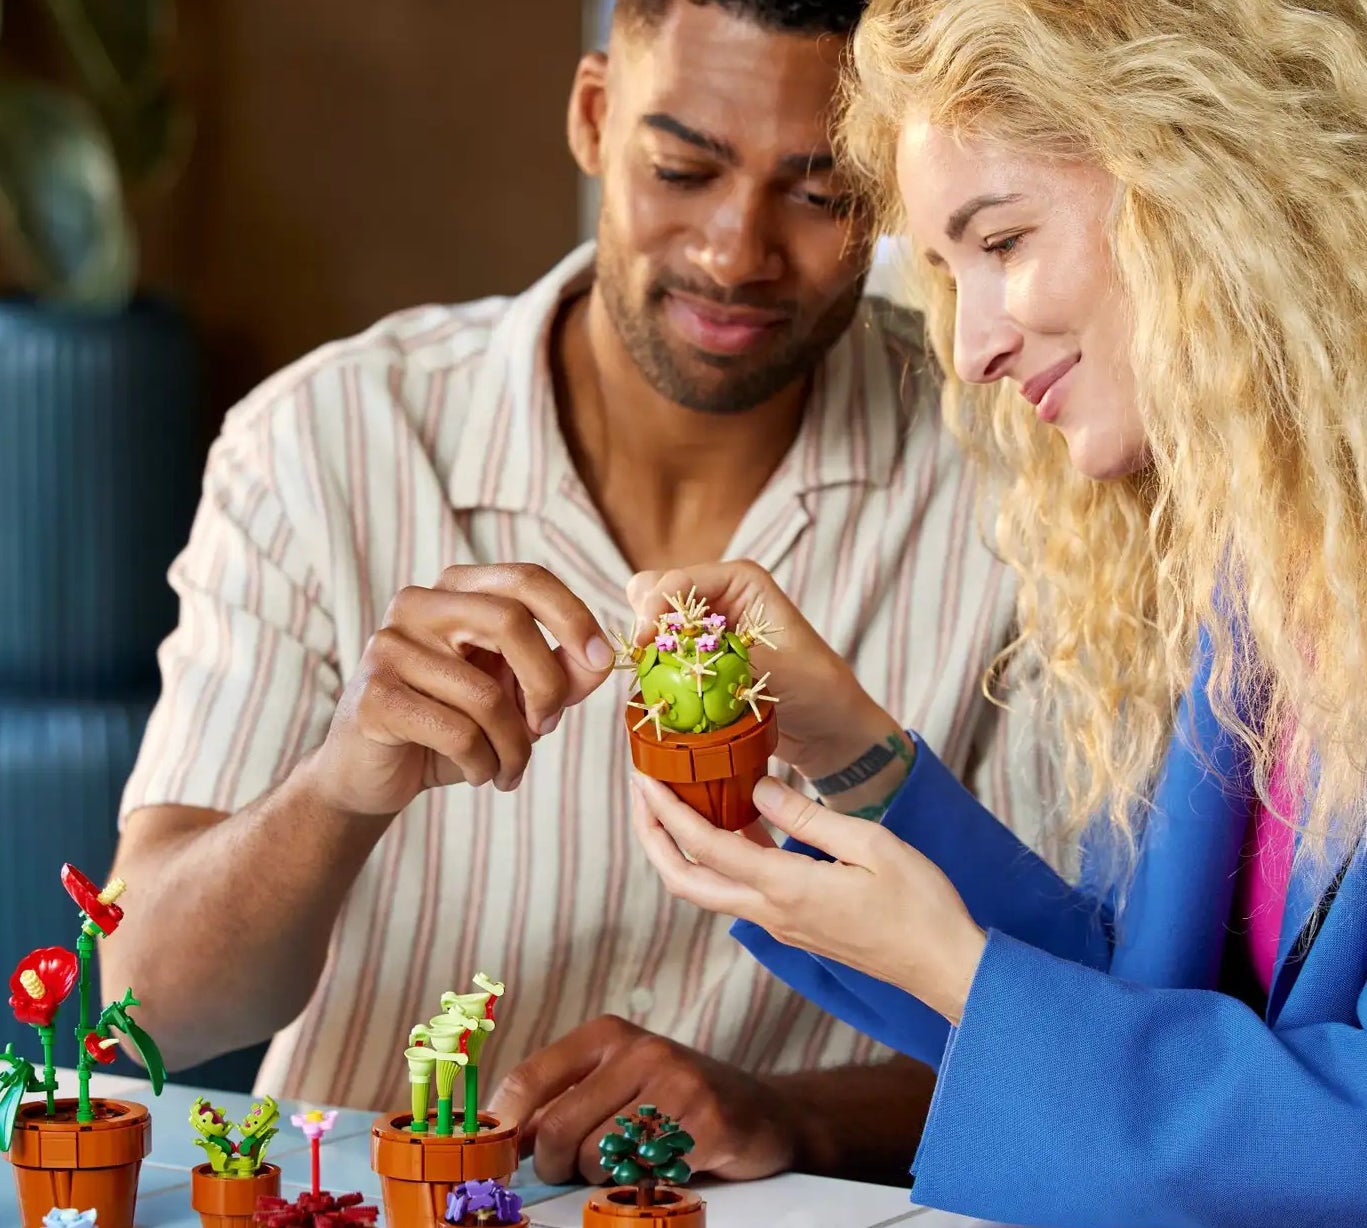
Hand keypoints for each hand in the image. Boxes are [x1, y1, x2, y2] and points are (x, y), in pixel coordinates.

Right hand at [299, 563, 614, 815]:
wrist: (374, 774)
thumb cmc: (451, 725)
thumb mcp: (515, 696)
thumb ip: (560, 673)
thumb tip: (601, 660)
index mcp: (456, 590)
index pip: (526, 579)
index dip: (573, 616)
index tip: (601, 660)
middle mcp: (417, 605)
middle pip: (509, 621)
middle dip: (547, 684)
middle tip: (548, 726)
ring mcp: (388, 648)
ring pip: (485, 693)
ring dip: (514, 746)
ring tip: (509, 768)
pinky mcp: (374, 698)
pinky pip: (457, 732)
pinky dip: (482, 764)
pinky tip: (477, 772)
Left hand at [487, 1015, 802, 1184]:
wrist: (765, 1113)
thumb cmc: (675, 1103)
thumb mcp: (616, 1084)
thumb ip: (562, 1103)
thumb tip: (499, 1139)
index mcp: (607, 1033)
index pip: (530, 1079)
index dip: (506, 1127)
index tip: (500, 1158)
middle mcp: (641, 1049)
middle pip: (558, 1129)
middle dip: (557, 1166)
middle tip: (578, 1171)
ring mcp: (678, 1084)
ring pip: (597, 1157)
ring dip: (604, 1178)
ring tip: (632, 1163)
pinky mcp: (708, 1123)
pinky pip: (645, 1175)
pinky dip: (645, 1185)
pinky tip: (667, 1168)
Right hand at [625, 560, 899, 781]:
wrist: (828, 730)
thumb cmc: (818, 690)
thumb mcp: (777, 668)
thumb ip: (728, 655)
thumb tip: (678, 654)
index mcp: (740, 580)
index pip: (677, 581)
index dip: (653, 608)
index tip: (642, 643)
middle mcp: (718, 596)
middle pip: (653, 590)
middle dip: (644, 620)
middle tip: (646, 656)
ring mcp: (704, 627)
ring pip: (651, 622)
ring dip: (647, 647)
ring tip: (654, 675)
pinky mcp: (698, 657)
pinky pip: (659, 654)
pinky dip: (653, 669)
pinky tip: (660, 689)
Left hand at [629, 773, 987, 1023]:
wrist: (946, 967)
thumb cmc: (920, 903)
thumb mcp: (870, 842)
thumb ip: (808, 816)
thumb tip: (757, 790)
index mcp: (786, 888)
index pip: (707, 847)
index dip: (668, 812)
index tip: (644, 779)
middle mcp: (772, 912)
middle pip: (685, 881)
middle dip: (653, 838)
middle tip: (642, 794)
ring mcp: (781, 925)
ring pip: (708, 891)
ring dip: (681, 850)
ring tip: (675, 802)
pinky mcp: (796, 928)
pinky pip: (740, 892)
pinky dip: (720, 859)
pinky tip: (735, 823)